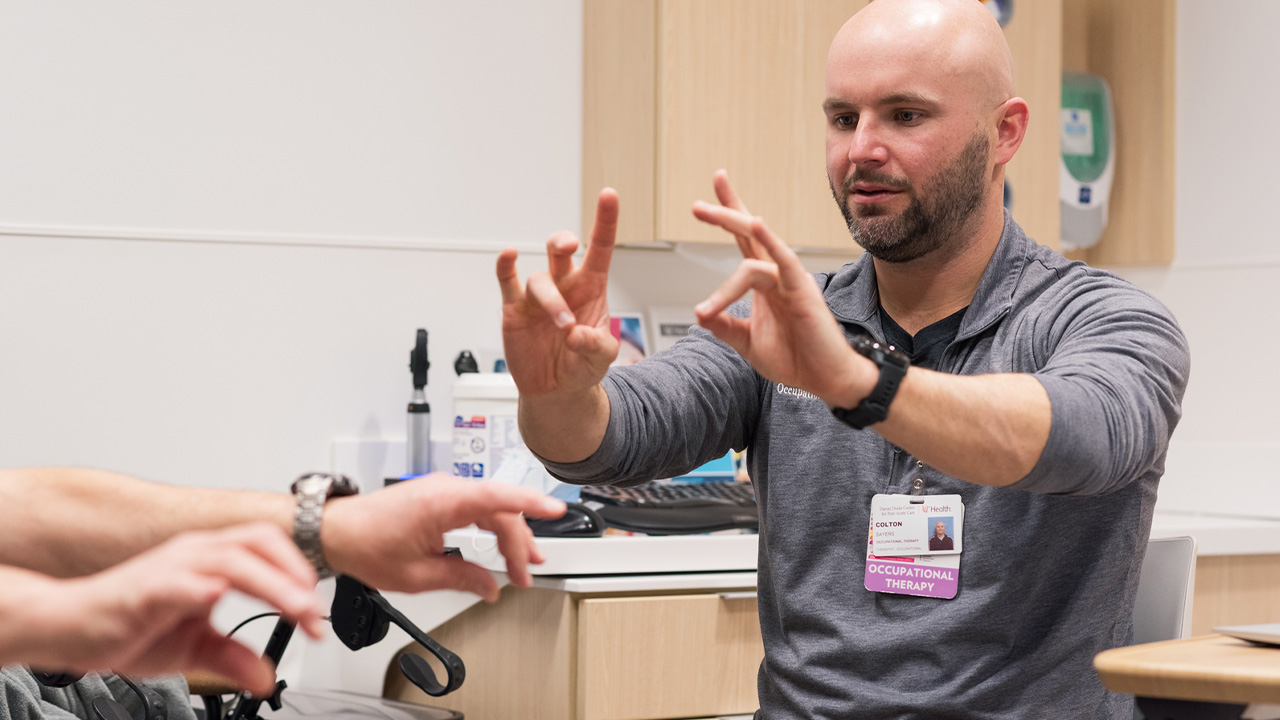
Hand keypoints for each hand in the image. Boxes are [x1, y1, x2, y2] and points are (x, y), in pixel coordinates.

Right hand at [20, 523, 324, 696]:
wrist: (67, 627)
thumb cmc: (127, 624)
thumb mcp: (193, 648)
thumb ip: (233, 656)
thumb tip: (267, 677)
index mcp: (209, 560)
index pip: (268, 548)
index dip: (300, 573)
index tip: (317, 613)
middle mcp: (193, 554)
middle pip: (257, 543)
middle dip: (294, 574)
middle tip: (314, 612)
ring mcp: (169, 568)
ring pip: (230, 560)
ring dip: (269, 583)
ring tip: (294, 608)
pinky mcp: (143, 591)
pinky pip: (177, 582)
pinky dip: (201, 587)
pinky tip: (218, 597)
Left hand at [321, 476, 565, 598]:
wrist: (335, 530)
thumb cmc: (365, 544)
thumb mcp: (416, 575)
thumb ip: (460, 578)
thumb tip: (488, 586)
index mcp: (442, 503)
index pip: (497, 497)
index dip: (530, 502)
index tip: (555, 509)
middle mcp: (445, 489)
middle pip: (500, 509)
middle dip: (519, 542)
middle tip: (525, 573)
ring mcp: (442, 489)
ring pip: (491, 507)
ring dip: (508, 533)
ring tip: (523, 561)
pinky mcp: (438, 494)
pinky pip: (476, 505)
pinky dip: (491, 524)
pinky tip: (499, 543)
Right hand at [495, 189, 619, 398]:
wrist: (556, 390)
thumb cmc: (582, 365)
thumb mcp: (602, 358)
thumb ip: (596, 345)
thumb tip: (575, 334)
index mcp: (591, 288)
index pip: (599, 247)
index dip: (605, 220)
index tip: (609, 195)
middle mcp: (564, 285)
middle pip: (560, 249)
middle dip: (562, 241)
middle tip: (569, 247)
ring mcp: (538, 296)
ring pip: (539, 279)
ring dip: (551, 301)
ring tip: (563, 327)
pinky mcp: (515, 309)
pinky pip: (507, 281)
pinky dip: (505, 266)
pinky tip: (509, 254)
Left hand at [691, 171, 872, 404]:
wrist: (825, 379)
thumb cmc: (795, 358)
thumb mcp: (748, 342)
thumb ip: (725, 326)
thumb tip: (699, 313)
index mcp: (764, 283)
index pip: (744, 243)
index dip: (727, 218)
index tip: (701, 202)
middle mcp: (777, 275)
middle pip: (750, 233)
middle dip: (725, 212)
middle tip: (695, 204)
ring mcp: (791, 280)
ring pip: (758, 245)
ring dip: (730, 227)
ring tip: (702, 213)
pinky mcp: (804, 291)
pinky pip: (786, 261)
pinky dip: (772, 242)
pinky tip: (757, 223)